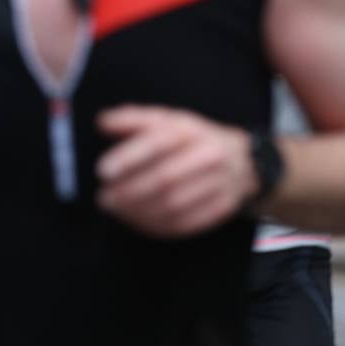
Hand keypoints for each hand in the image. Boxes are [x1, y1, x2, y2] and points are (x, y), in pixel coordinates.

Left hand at [95, 105, 256, 237]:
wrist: (243, 160)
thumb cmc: (192, 139)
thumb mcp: (166, 119)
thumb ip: (132, 119)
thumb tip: (102, 123)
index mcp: (191, 130)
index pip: (158, 143)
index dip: (128, 158)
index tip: (102, 171)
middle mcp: (209, 156)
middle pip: (165, 178)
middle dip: (129, 192)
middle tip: (104, 198)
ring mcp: (220, 184)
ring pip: (173, 206)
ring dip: (138, 212)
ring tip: (116, 209)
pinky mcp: (222, 209)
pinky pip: (185, 224)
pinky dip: (155, 226)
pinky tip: (137, 221)